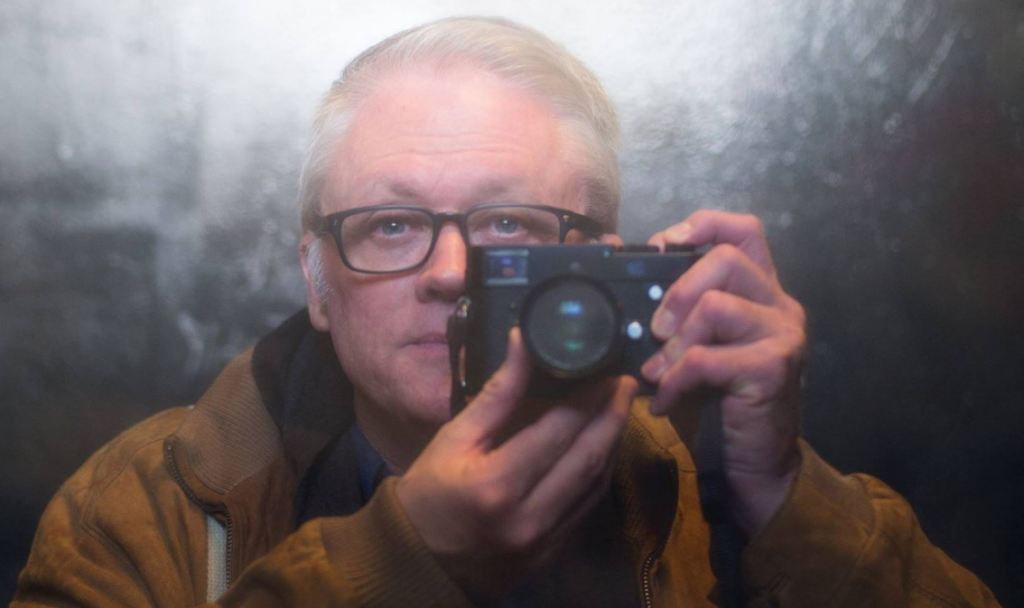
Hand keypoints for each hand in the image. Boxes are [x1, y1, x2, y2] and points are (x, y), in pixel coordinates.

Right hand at [396, 329, 638, 598]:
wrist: (417, 561)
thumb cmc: (428, 493)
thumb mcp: (454, 438)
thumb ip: (497, 394)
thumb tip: (523, 343)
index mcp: (497, 484)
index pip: (559, 432)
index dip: (589, 399)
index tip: (608, 373)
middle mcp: (527, 517)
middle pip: (588, 459)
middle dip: (614, 417)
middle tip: (627, 386)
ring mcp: (542, 543)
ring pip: (595, 486)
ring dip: (612, 446)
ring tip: (619, 412)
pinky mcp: (550, 556)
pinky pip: (586, 510)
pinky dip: (598, 476)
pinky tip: (601, 451)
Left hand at [641, 210, 805, 536]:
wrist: (755, 468)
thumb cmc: (717, 407)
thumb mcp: (692, 350)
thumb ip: (674, 315)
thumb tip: (623, 280)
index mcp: (760, 293)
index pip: (744, 230)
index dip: (702, 224)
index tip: (663, 247)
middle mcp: (780, 306)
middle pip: (727, 258)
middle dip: (678, 289)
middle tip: (656, 329)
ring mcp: (783, 336)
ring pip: (716, 304)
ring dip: (674, 341)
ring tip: (658, 371)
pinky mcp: (774, 369)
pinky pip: (706, 358)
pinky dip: (674, 380)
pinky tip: (665, 402)